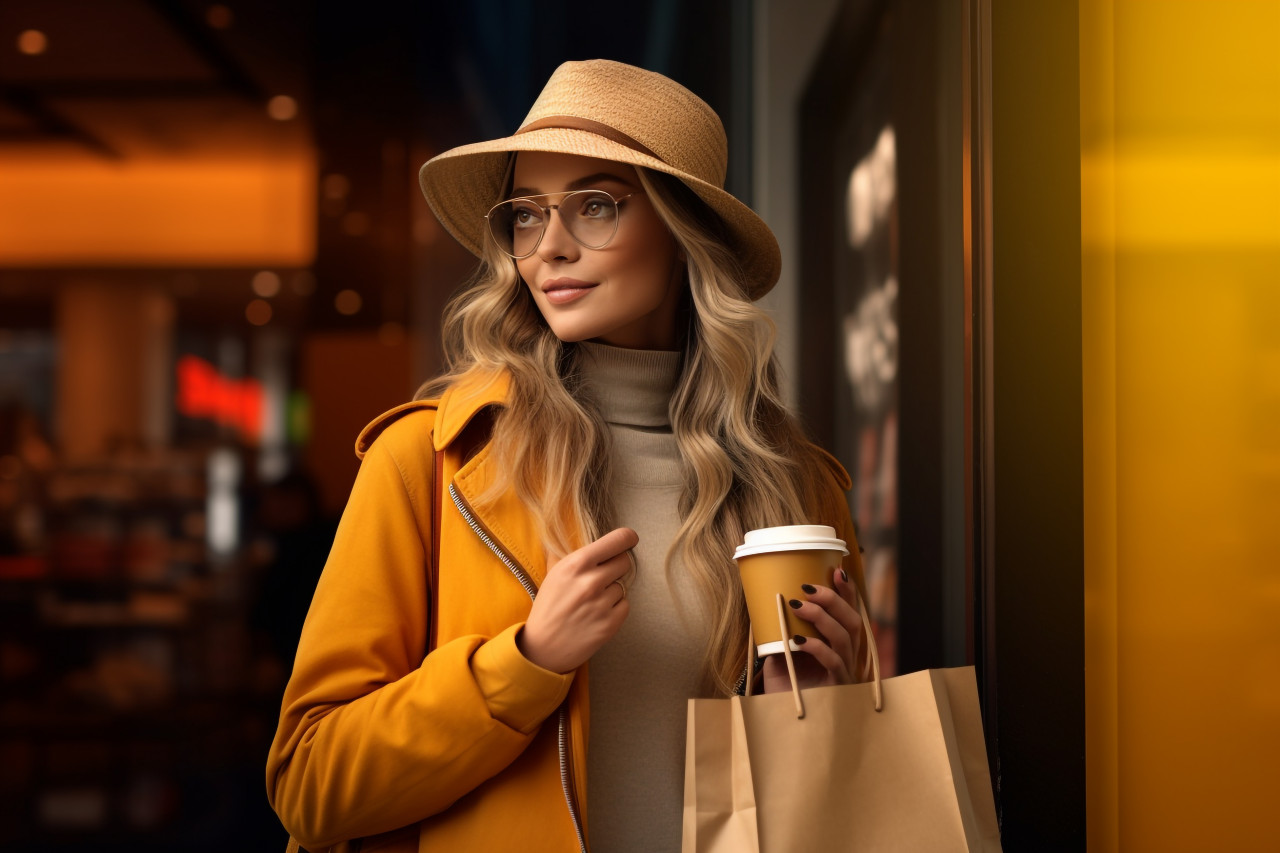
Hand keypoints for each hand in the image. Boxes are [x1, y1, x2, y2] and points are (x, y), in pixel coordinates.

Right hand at [517, 527, 637, 673]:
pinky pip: (625, 605)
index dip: (627, 539)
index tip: (630, 540)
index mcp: (576, 564)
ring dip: (612, 591)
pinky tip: (597, 613)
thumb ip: (576, 554)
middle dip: (616, 567)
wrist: (542, 647)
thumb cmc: (549, 607)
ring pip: (623, 585)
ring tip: (592, 601)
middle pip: (625, 562)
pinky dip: (615, 608)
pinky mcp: (610, 624)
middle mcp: (591, 581)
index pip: (618, 540)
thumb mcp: (555, 573)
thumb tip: (587, 533)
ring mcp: (602, 604)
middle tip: (601, 577)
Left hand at [762, 567, 863, 692]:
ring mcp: (844, 673)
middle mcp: (846, 657)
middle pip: (853, 622)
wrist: (779, 717)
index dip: (848, 592)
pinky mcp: (837, 688)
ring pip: (845, 638)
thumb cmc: (783, 684)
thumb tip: (769, 599)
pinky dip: (816, 647)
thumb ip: (781, 628)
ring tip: (797, 606)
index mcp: (837, 645)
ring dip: (822, 618)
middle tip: (808, 587)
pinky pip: (833, 662)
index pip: (849, 613)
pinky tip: (797, 640)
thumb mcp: (779, 650)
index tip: (837, 571)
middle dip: (834, 600)